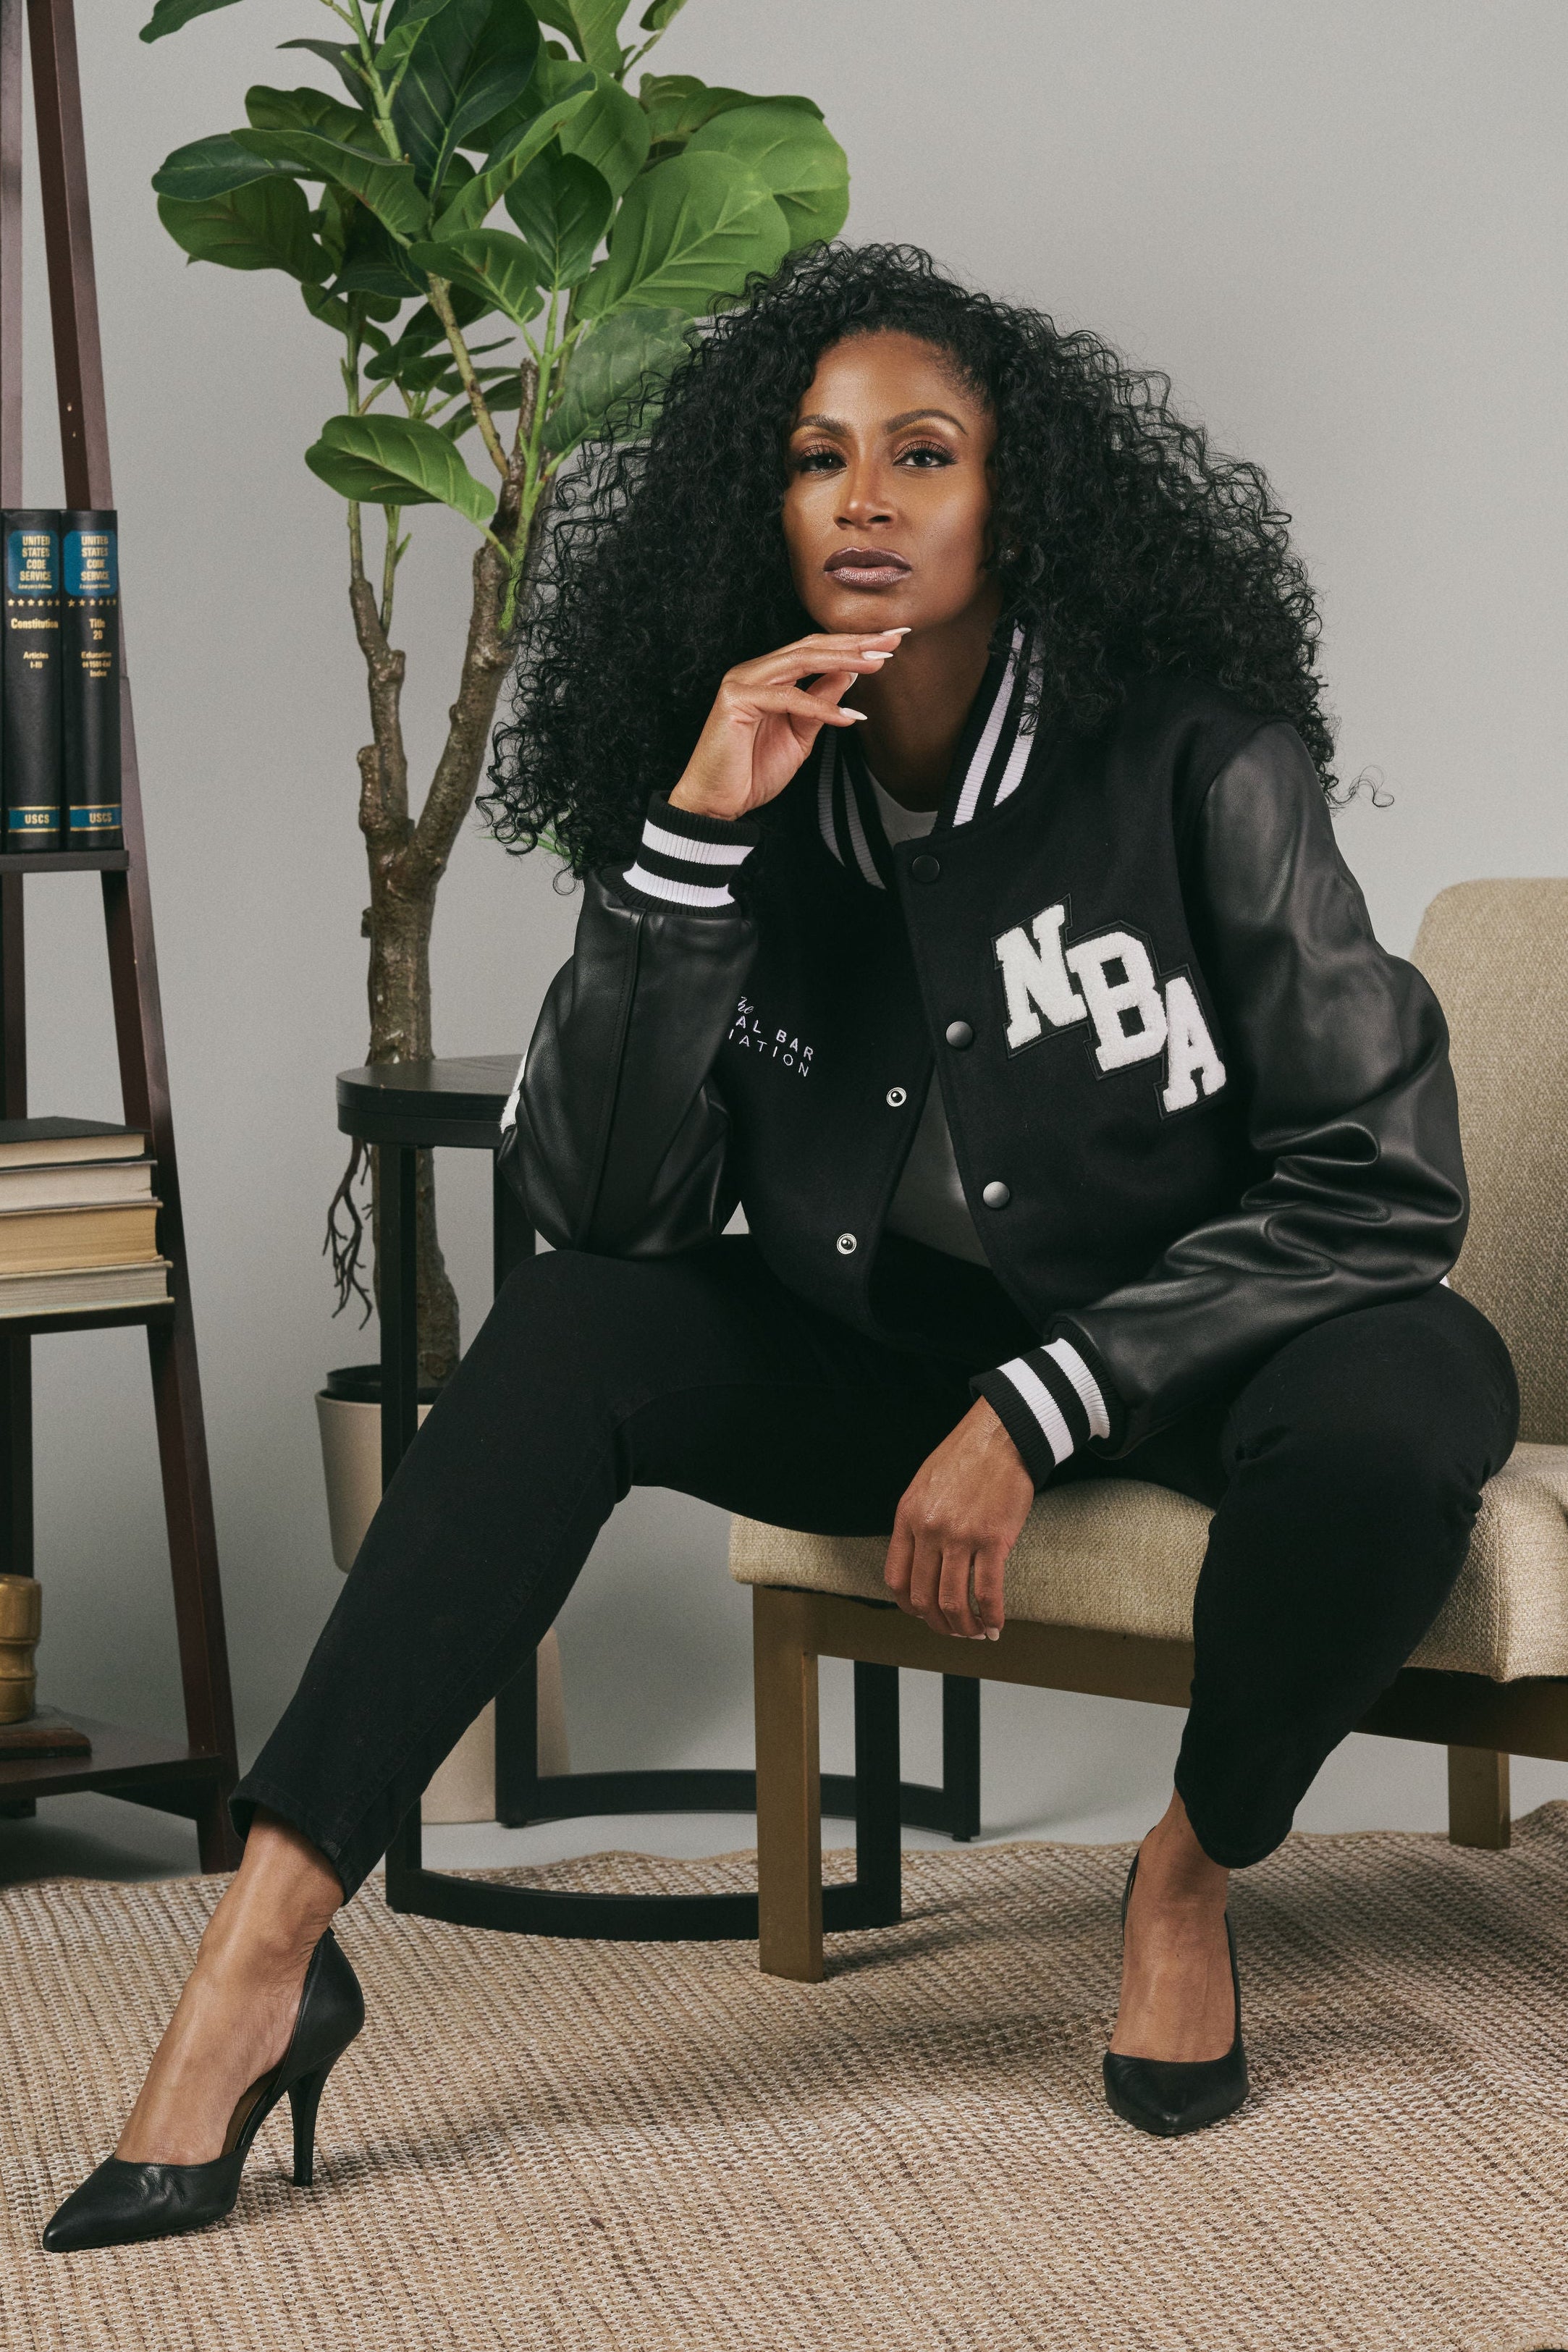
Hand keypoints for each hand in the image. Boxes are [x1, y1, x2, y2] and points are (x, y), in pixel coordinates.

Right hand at [668, 628, 905, 822]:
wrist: (716, 803)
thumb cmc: (751, 772)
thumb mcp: (800, 735)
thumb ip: (820, 704)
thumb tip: (849, 675)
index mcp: (770, 676)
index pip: (816, 651)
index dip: (853, 645)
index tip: (889, 643)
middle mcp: (756, 671)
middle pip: (812, 647)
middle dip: (855, 643)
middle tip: (891, 641)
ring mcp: (743, 681)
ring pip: (801, 661)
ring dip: (843, 660)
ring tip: (876, 663)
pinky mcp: (736, 700)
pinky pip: (787, 698)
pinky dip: (820, 707)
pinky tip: (847, 716)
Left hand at [883, 1398, 1034, 1638]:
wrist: (1001, 1436)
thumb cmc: (966, 1458)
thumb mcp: (925, 1487)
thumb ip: (918, 1522)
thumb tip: (922, 1561)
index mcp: (908, 1517)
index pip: (896, 1578)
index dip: (909, 1606)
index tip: (924, 1613)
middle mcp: (929, 1530)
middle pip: (924, 1596)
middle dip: (939, 1622)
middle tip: (954, 1629)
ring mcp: (960, 1536)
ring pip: (953, 1601)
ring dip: (964, 1626)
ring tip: (976, 1632)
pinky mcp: (992, 1539)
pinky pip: (987, 1591)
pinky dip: (991, 1615)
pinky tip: (996, 1624)